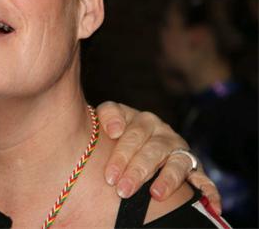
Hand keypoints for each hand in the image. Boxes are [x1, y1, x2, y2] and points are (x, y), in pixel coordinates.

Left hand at [96, 101, 221, 213]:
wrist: (139, 140)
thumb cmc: (119, 133)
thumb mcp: (110, 118)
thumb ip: (108, 115)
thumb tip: (114, 130)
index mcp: (143, 120)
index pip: (133, 134)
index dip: (121, 154)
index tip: (109, 176)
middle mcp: (164, 133)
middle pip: (152, 151)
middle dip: (137, 172)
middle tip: (123, 191)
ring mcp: (180, 150)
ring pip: (177, 163)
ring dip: (168, 180)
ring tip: (156, 195)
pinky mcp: (195, 167)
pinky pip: (204, 179)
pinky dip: (209, 191)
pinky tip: (212, 205)